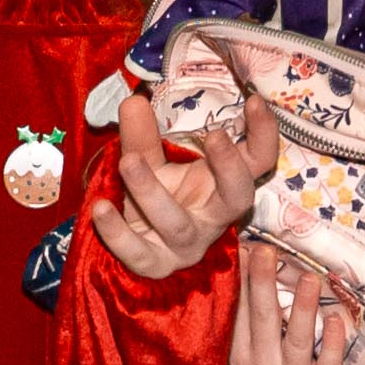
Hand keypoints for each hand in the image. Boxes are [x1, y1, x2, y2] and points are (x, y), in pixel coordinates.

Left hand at [92, 89, 275, 281]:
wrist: (134, 242)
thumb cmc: (156, 197)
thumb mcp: (153, 161)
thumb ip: (143, 135)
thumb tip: (133, 100)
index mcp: (225, 189)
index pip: (258, 161)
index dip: (264, 134)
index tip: (254, 102)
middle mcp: (213, 219)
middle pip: (238, 198)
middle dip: (230, 168)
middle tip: (215, 135)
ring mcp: (186, 246)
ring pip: (177, 224)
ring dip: (152, 191)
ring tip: (129, 160)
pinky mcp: (155, 265)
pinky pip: (138, 253)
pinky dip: (116, 232)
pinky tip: (100, 207)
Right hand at [225, 248, 356, 364]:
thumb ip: (233, 331)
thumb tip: (230, 278)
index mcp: (236, 360)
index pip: (236, 314)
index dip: (238, 282)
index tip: (242, 249)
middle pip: (261, 321)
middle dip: (262, 284)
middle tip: (265, 250)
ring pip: (296, 340)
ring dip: (302, 308)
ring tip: (308, 276)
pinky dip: (331, 343)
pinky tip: (336, 320)